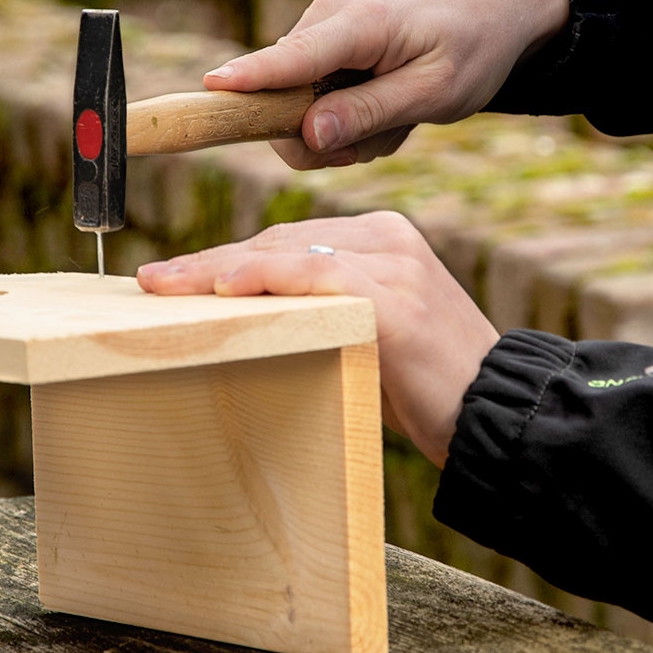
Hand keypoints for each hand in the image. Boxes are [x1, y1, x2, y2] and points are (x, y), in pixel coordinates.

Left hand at [136, 213, 499, 467]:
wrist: (497, 414)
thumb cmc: (425, 385)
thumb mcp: (366, 332)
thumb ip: (319, 308)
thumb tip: (247, 315)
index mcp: (381, 239)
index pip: (286, 241)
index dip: (228, 258)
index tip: (178, 276)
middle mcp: (387, 238)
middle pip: (277, 240)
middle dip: (210, 263)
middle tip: (155, 280)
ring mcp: (393, 263)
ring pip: (286, 252)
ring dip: (218, 270)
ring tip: (166, 287)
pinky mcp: (395, 298)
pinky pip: (314, 276)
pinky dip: (263, 279)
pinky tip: (222, 289)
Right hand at [204, 0, 568, 168]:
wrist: (496, 12)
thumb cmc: (473, 46)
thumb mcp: (435, 91)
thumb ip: (371, 112)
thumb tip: (308, 135)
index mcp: (355, 24)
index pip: (289, 59)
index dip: (248, 80)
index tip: (207, 89)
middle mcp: (323, 24)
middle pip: (282, 104)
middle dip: (326, 138)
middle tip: (386, 135)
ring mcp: (319, 38)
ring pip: (297, 115)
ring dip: (346, 133)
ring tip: (396, 116)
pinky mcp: (321, 54)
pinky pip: (311, 107)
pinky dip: (351, 121)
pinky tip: (388, 108)